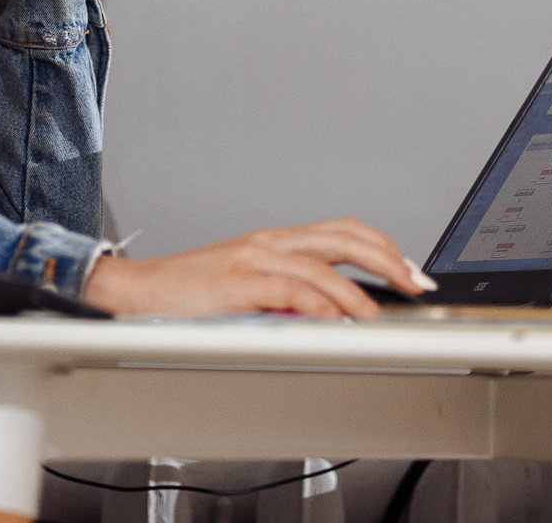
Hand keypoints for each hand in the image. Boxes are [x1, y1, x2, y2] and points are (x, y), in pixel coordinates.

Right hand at [81, 217, 432, 318]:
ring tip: (383, 313)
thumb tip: (332, 316)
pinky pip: (291, 288)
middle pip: (344, 237)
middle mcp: (270, 242)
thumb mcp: (247, 290)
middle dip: (388, 258)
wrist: (136, 292)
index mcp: (275, 241)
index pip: (342, 231)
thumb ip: (287, 295)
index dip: (382, 247)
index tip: (409, 269)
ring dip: (360, 291)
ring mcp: (254, 258)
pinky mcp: (239, 281)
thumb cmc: (187, 294)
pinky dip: (321, 304)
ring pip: (323, 264)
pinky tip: (338, 321)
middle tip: (415, 282)